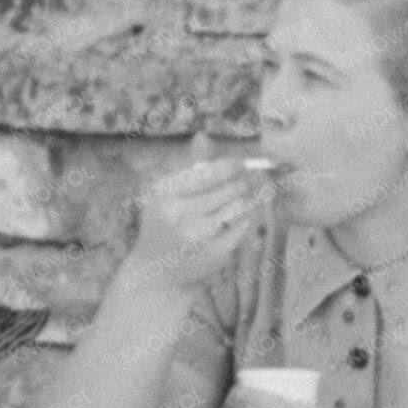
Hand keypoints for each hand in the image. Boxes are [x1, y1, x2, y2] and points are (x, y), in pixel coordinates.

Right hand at [128, 136, 268, 297]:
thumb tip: (205, 136)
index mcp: (164, 193)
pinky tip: (234, 221)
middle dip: (244, 182)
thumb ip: (190, 167)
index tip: (242, 163)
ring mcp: (198, 235)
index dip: (232, 165)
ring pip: (240, 207)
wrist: (157, 272)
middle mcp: (179, 213)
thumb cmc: (165, 224)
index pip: (210, 172)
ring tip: (240, 199)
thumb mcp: (167, 193)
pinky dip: (243, 221)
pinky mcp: (216, 253)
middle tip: (250, 180)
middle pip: (231, 188)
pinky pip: (242, 228)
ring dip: (245, 201)